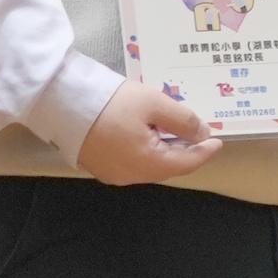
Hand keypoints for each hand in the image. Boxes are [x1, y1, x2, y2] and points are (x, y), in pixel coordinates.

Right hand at [76, 80, 221, 183]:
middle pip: (168, 167)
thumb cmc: (111, 102)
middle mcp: (129, 175)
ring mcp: (111, 173)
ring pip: (149, 166)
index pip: (186, 163)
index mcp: (146, 163)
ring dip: (166, 152)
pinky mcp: (98, 166)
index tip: (218, 141)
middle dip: (186, 153)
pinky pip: (132, 163)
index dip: (205, 152)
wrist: (59, 102)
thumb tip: (202, 134)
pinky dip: (147, 152)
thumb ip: (183, 121)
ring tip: (177, 134)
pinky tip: (151, 136)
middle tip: (200, 136)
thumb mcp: (154, 104)